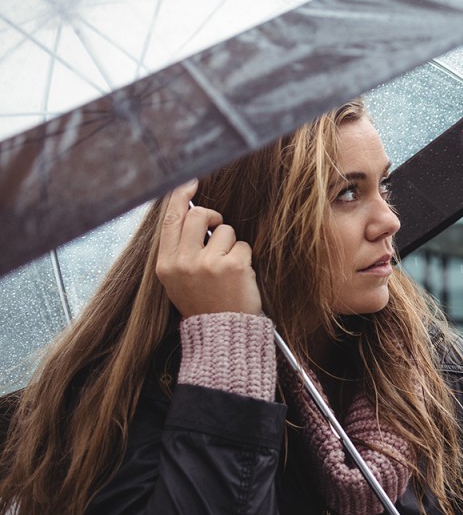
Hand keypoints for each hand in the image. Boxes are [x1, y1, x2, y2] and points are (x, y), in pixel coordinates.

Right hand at [155, 179, 261, 316]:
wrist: (222, 333)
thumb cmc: (203, 303)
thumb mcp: (177, 279)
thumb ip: (179, 248)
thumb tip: (188, 211)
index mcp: (166, 264)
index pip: (170, 220)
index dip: (181, 196)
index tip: (190, 181)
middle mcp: (184, 262)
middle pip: (199, 215)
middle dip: (213, 218)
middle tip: (218, 230)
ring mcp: (208, 264)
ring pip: (226, 230)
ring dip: (232, 244)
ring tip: (227, 269)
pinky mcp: (233, 266)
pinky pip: (243, 245)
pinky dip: (245, 257)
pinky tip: (239, 277)